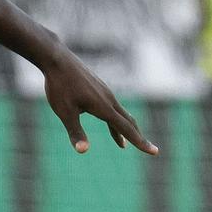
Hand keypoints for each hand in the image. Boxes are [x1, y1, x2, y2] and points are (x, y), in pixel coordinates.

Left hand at [40, 50, 157, 153]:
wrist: (57, 59)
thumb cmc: (59, 86)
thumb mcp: (65, 112)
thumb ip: (75, 131)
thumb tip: (83, 151)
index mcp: (104, 107)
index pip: (127, 129)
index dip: (141, 142)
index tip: (155, 152)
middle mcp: (109, 99)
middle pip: (128, 121)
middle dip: (137, 137)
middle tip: (149, 149)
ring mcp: (104, 92)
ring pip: (119, 113)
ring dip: (123, 129)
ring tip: (121, 144)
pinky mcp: (98, 87)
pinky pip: (110, 106)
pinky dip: (113, 118)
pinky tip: (104, 119)